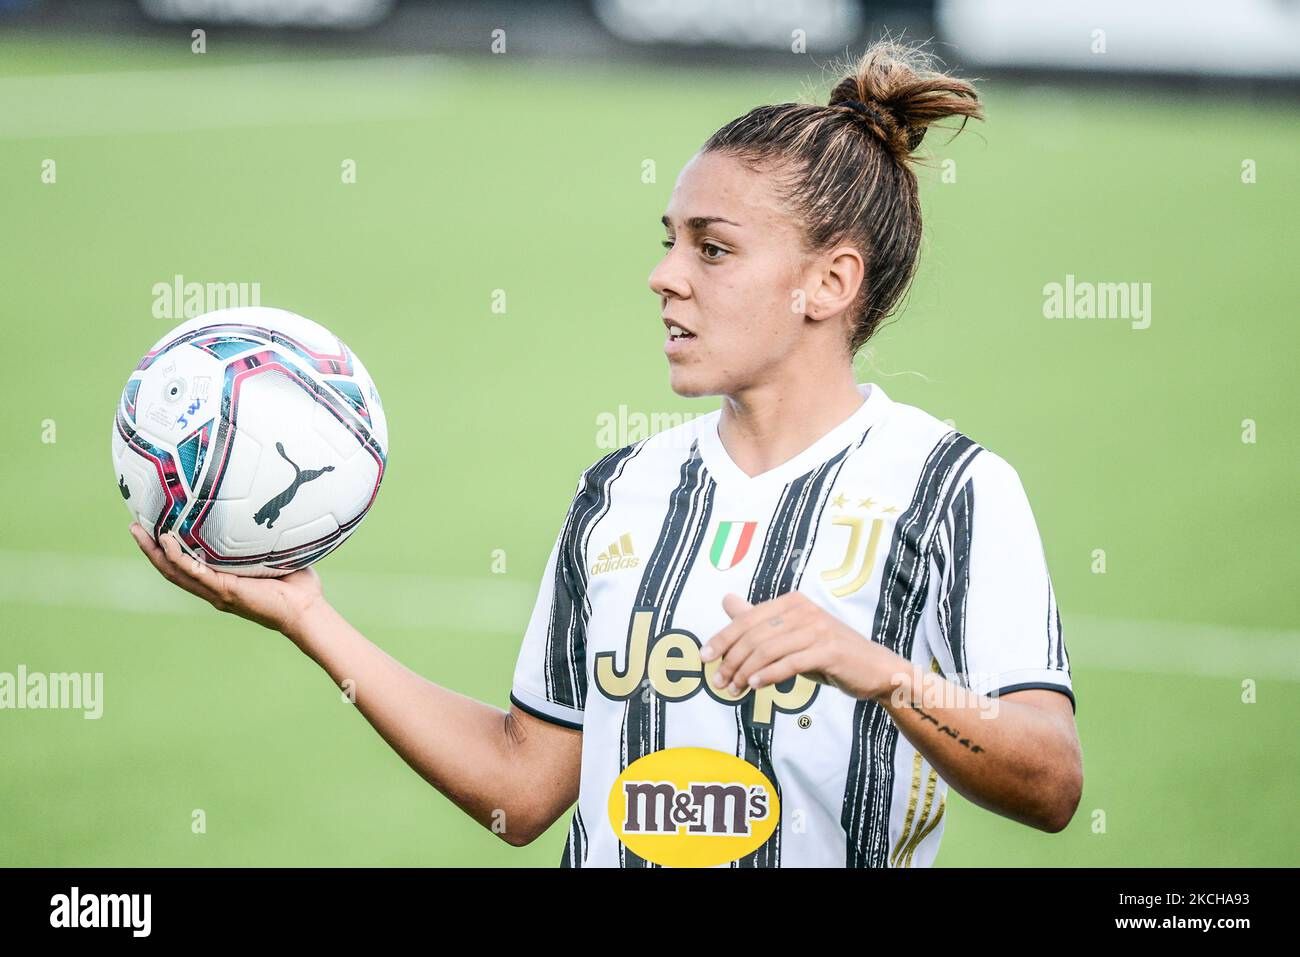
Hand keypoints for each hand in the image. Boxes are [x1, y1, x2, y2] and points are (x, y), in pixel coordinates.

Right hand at [129, 522, 324, 633]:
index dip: (167, 550)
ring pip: (174, 571)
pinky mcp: (224, 591)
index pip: (186, 565)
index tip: (153, 528)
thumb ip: (264, 540)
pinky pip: (194, 572)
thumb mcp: (273, 556)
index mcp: (221, 582)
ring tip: (138, 530)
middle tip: (133, 526)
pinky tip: (166, 540)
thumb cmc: (297, 585)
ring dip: (154, 551)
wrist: (307, 609)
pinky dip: (178, 557)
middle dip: (149, 548)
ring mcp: (216, 591)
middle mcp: (213, 588)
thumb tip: (269, 510)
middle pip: (170, 568)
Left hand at [699, 591, 904, 701]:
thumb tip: (727, 601)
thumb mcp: (793, 634)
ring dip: (745, 672)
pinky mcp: (829, 651)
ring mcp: (817, 629)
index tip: (704, 658)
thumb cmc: (829, 653)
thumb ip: (760, 621)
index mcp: (792, 602)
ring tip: (733, 690)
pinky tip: (754, 686)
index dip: (722, 638)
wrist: (875, 669)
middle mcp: (804, 610)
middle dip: (730, 660)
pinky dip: (767, 675)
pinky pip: (789, 663)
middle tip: (719, 682)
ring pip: (767, 650)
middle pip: (753, 635)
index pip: (746, 619)